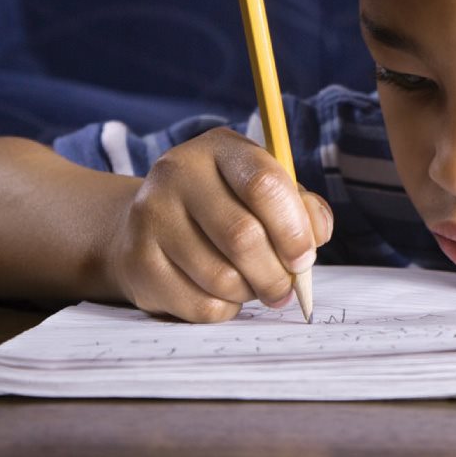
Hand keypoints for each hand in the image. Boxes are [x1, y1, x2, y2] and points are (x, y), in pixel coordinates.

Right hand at [104, 127, 332, 321]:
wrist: (147, 223)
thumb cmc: (225, 206)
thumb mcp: (264, 190)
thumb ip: (301, 206)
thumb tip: (317, 234)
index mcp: (220, 148)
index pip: (265, 184)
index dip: (294, 228)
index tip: (304, 257)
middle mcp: (178, 173)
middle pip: (242, 235)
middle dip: (276, 272)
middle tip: (287, 289)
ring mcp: (151, 216)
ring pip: (221, 276)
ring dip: (251, 292)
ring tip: (256, 287)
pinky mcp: (138, 261)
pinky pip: (198, 304)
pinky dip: (225, 309)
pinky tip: (226, 295)